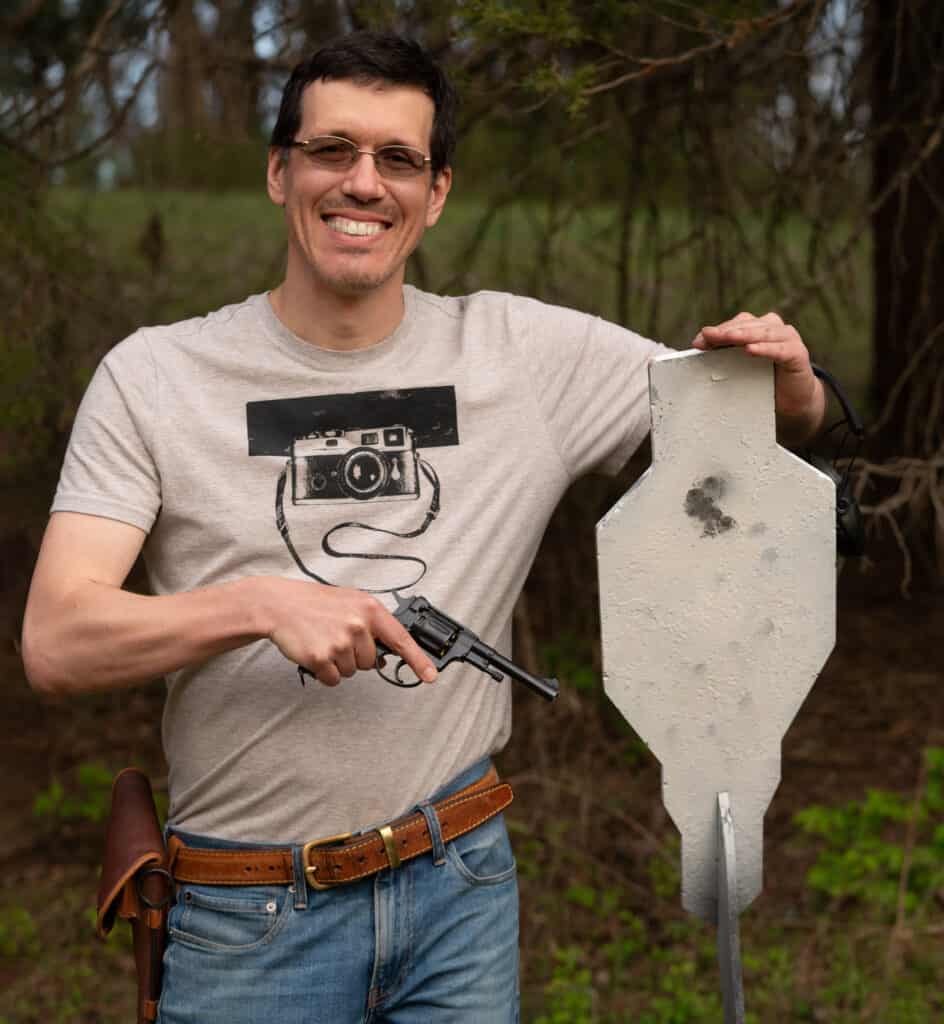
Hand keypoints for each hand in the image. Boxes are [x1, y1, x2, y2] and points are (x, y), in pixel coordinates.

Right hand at [261, 579, 437, 686]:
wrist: (280, 605)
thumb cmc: (317, 604)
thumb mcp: (351, 603)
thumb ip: (372, 625)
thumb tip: (388, 656)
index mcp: (370, 609)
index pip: (401, 639)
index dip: (418, 660)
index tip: (431, 676)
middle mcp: (358, 625)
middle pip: (371, 662)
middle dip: (356, 656)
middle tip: (337, 637)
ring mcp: (339, 642)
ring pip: (353, 672)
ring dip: (339, 664)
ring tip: (324, 640)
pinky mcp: (321, 658)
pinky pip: (334, 680)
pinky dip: (325, 673)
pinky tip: (315, 652)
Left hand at [693, 311, 824, 439]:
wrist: (791, 402)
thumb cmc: (763, 380)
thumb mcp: (739, 366)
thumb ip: (723, 352)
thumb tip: (698, 342)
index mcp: (759, 327)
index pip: (736, 323)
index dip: (718, 330)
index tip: (698, 341)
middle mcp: (774, 328)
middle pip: (748, 325)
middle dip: (726, 331)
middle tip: (708, 336)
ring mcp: (788, 339)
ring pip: (764, 332)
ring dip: (744, 334)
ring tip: (727, 338)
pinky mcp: (798, 354)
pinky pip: (780, 349)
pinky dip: (765, 348)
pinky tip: (751, 350)